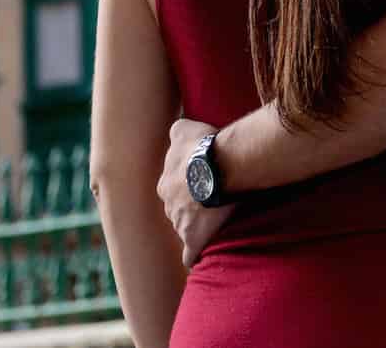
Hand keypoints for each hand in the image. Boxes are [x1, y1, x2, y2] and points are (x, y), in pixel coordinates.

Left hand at [157, 118, 232, 267]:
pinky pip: (190, 253)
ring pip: (185, 228)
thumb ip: (177, 132)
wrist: (219, 167)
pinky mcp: (194, 240)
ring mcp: (180, 224)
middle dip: (191, 208)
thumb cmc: (203, 147)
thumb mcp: (184, 129)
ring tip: (216, 222)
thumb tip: (176, 131)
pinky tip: (201, 255)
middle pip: (178, 209)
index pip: (174, 187)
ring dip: (197, 227)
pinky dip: (194, 255)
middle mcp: (168, 205)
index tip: (203, 182)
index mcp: (166, 183)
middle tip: (211, 201)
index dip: (189, 185)